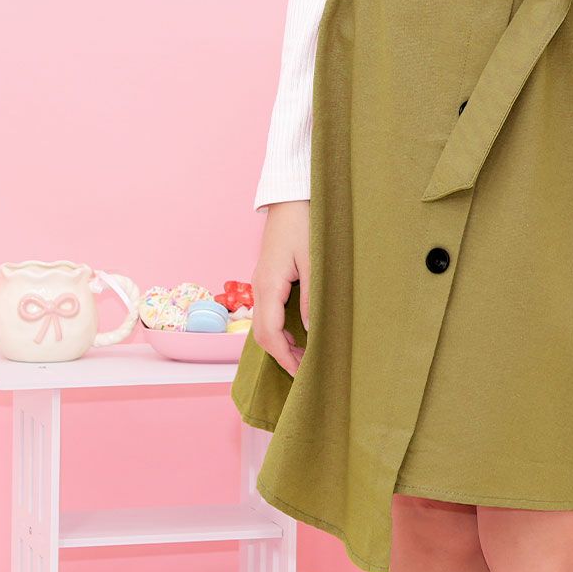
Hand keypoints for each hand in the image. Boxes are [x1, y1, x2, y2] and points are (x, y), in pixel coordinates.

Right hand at [251, 199, 310, 377]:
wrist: (290, 198)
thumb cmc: (304, 224)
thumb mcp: (314, 261)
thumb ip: (312, 297)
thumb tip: (311, 330)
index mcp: (268, 286)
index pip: (270, 334)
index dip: (286, 357)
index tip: (302, 373)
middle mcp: (259, 288)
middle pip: (261, 334)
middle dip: (281, 356)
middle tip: (304, 371)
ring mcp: (260, 283)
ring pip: (262, 325)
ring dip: (279, 344)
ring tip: (303, 356)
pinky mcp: (267, 279)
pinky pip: (266, 313)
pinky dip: (278, 330)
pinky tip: (296, 333)